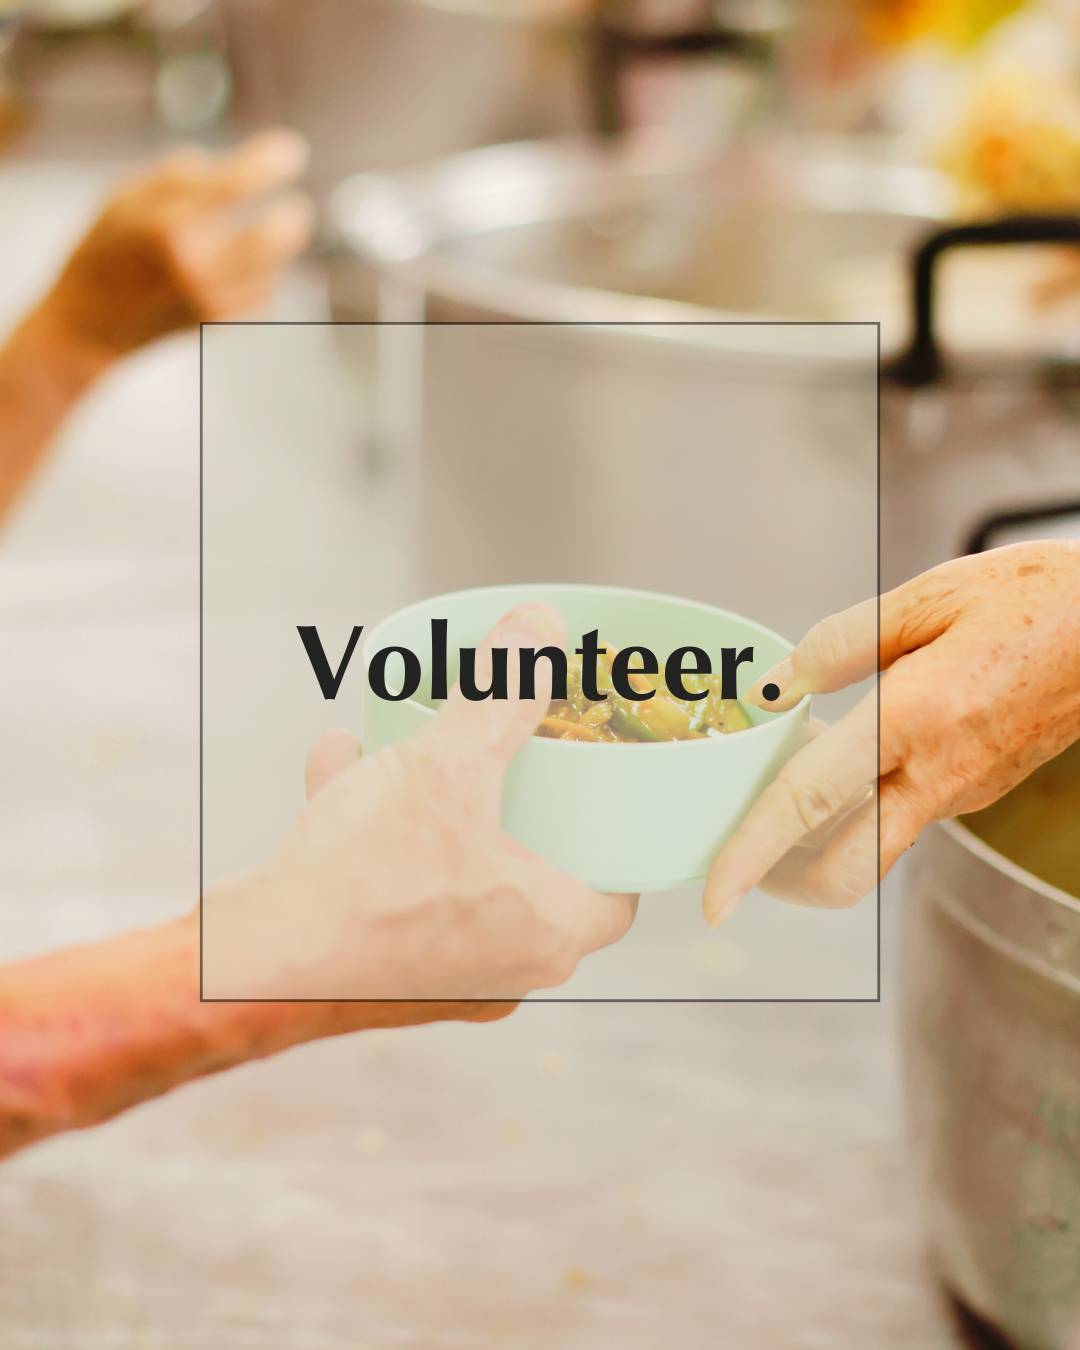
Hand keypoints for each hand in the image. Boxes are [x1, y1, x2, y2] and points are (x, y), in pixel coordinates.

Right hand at [42, 128, 312, 357]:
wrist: (93, 322)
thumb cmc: (110, 247)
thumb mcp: (125, 195)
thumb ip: (178, 175)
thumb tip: (234, 166)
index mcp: (165, 223)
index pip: (232, 186)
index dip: (268, 164)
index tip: (292, 150)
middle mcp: (191, 264)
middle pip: (270, 239)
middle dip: (292, 219)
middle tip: (297, 208)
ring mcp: (207, 299)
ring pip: (272, 270)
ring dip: (278, 250)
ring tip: (267, 235)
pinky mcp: (217, 323)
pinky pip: (263, 296)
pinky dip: (263, 278)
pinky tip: (246, 270)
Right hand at [202, 604, 637, 999]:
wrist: (248, 968)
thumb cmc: (360, 888)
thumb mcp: (443, 769)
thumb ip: (501, 696)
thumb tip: (541, 629)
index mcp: (546, 934)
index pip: (617, 895)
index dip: (616, 842)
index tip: (603, 796)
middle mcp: (501, 969)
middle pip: (534, 876)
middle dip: (514, 807)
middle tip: (513, 764)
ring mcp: (438, 977)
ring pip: (455, 877)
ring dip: (433, 807)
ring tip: (409, 749)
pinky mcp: (377, 972)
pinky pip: (396, 889)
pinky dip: (377, 831)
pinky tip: (341, 768)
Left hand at [702, 540, 1079, 924]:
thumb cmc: (1036, 598)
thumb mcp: (931, 594)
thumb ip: (843, 642)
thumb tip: (778, 685)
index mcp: (916, 716)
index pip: (811, 803)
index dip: (753, 854)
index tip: (714, 898)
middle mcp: (938, 773)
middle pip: (844, 870)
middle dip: (781, 880)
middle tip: (739, 853)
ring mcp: (960, 792)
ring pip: (870, 851)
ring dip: (815, 843)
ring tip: (781, 784)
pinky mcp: (972, 792)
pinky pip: (897, 819)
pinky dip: (853, 809)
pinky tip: (836, 757)